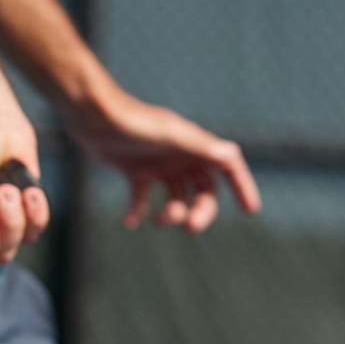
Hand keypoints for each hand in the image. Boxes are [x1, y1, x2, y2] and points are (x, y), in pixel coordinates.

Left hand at [69, 90, 259, 232]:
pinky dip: (138, 211)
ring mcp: (158, 164)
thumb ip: (199, 146)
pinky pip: (142, 198)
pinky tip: (129, 222)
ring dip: (173, 213)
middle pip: (204, 190)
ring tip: (158, 221)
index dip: (242, 186)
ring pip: (177, 197)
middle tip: (191, 228)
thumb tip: (231, 155)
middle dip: (201, 211)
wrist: (93, 115)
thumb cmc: (133, 122)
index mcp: (194, 144)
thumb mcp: (169, 135)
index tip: (250, 210)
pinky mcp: (135, 170)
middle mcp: (180, 154)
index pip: (228, 166)